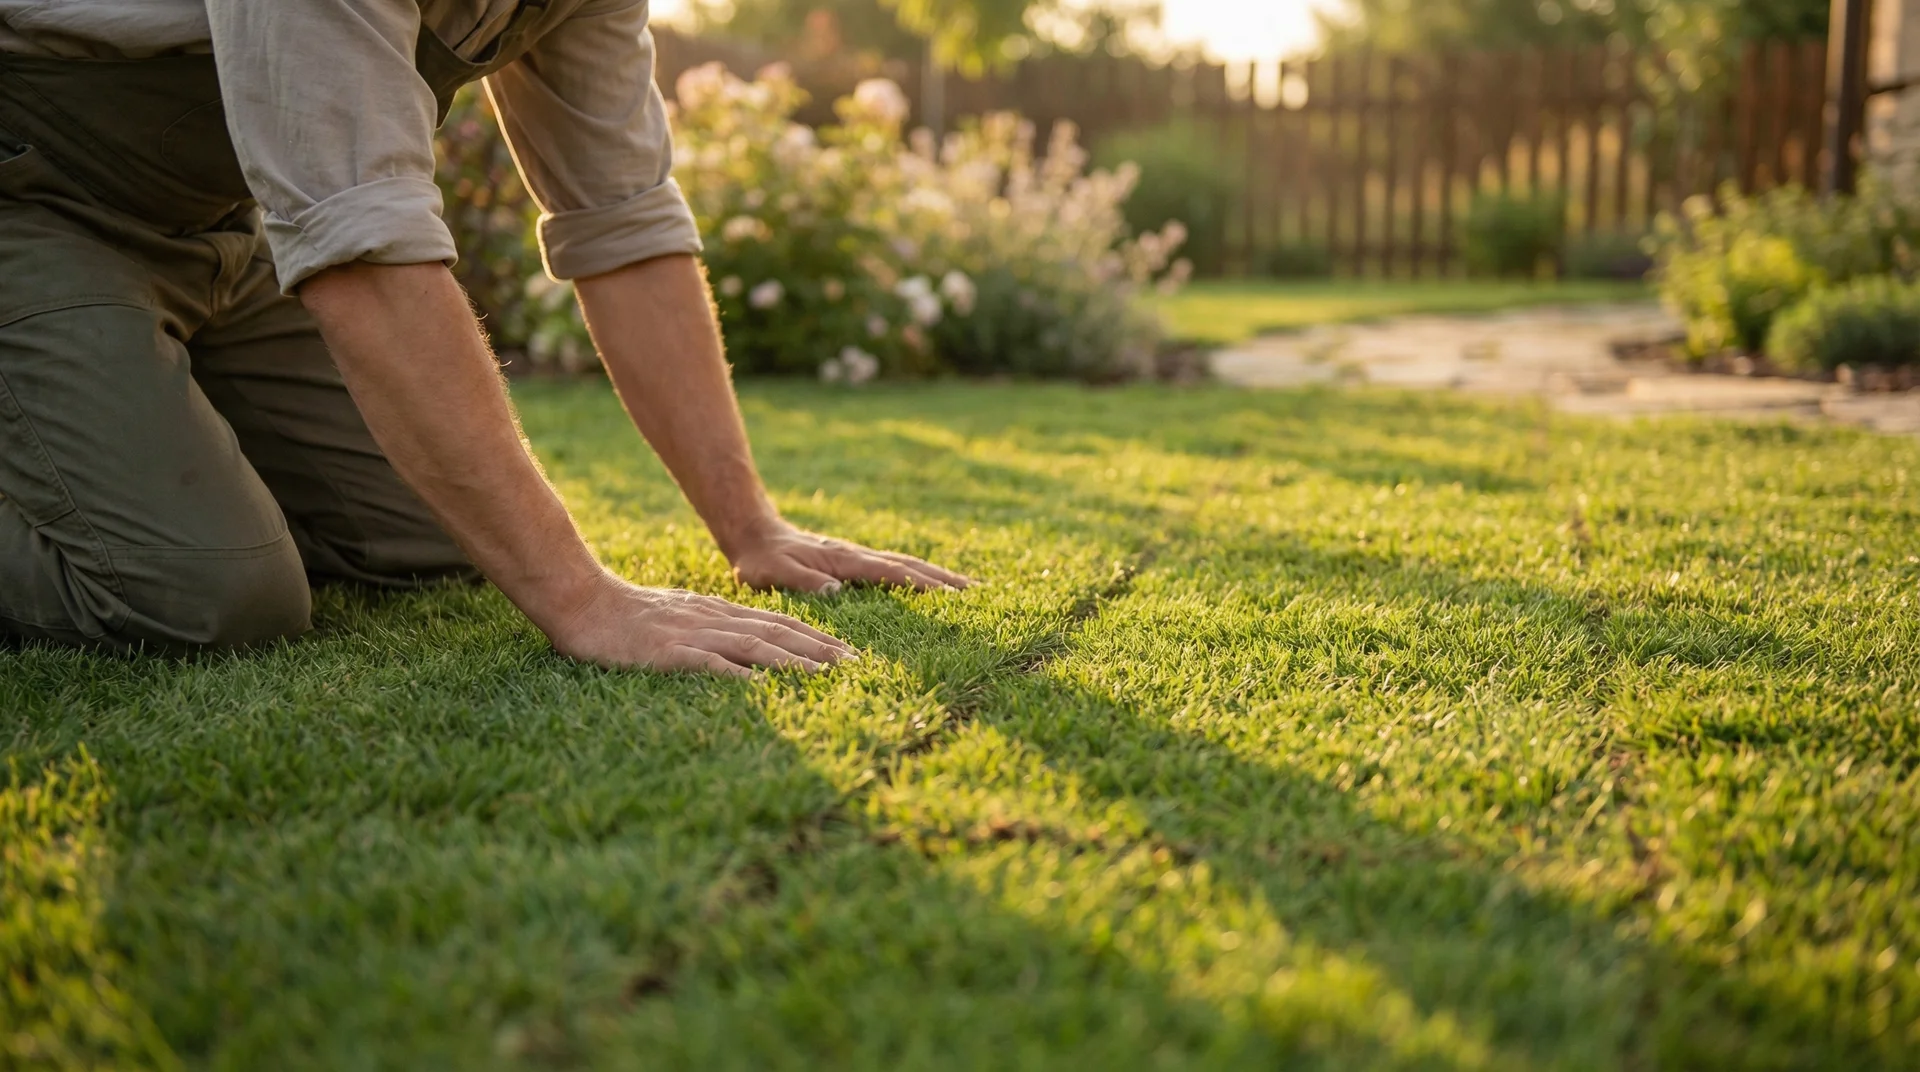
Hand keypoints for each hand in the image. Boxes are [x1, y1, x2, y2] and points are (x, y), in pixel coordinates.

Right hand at [546, 572, 855, 676]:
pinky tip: (760, 686)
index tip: (848, 652)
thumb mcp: (682, 619)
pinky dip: (736, 673)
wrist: (583, 601)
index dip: (815, 637)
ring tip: (825, 674)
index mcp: (718, 613)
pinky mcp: (667, 652)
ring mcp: (692, 635)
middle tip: (856, 664)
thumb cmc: (629, 616)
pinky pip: (707, 663)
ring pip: (753, 646)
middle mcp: (714, 620)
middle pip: (776, 633)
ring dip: (793, 661)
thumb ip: (713, 631)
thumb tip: (746, 655)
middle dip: (819, 649)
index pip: (778, 625)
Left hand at [728, 522, 973, 594]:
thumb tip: (836, 591)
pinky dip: (918, 575)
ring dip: (937, 576)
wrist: (753, 533)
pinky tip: (929, 585)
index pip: (890, 573)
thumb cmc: (760, 560)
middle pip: (910, 565)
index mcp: (843, 560)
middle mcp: (857, 555)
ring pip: (906, 564)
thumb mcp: (771, 574)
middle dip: (944, 579)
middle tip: (980, 592)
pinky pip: (894, 568)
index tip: (953, 595)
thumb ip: (802, 581)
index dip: (921, 585)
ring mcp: (858, 557)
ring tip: (969, 589)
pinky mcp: (854, 562)